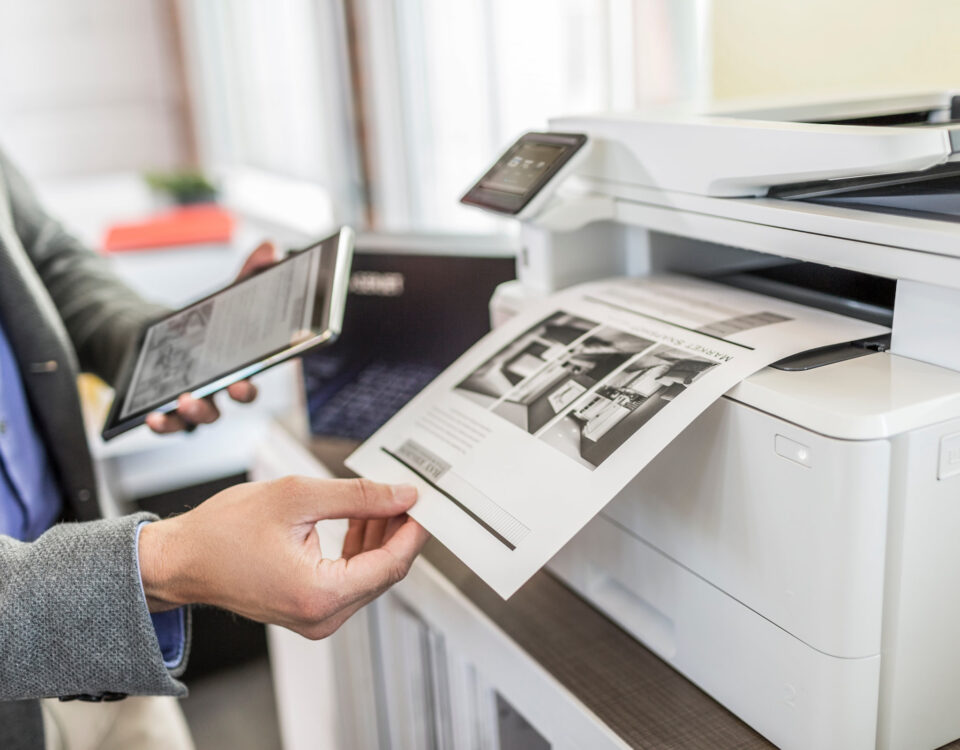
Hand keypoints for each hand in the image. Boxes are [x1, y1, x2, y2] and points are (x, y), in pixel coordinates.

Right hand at [138, 477, 429, 638]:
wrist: (181, 560)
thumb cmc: (222, 532)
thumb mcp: (297, 497)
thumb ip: (357, 496)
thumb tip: (401, 495)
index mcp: (320, 594)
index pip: (392, 565)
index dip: (413, 530)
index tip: (425, 502)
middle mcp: (322, 616)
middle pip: (385, 572)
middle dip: (397, 530)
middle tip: (403, 493)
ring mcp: (316, 618)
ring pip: (369, 576)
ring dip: (379, 538)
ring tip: (379, 499)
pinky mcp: (309, 610)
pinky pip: (350, 580)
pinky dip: (359, 550)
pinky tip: (359, 520)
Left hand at [145, 241, 278, 433]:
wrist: (157, 346)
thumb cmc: (204, 328)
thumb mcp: (225, 299)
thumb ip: (249, 275)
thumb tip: (271, 247)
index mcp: (246, 361)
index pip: (269, 362)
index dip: (279, 361)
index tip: (287, 352)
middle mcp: (228, 387)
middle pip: (242, 396)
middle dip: (241, 394)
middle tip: (235, 387)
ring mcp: (202, 402)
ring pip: (207, 416)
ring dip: (199, 411)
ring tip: (186, 399)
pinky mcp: (172, 411)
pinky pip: (172, 426)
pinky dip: (165, 425)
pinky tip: (153, 416)